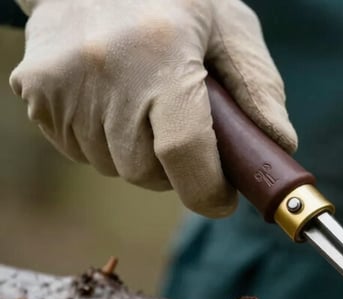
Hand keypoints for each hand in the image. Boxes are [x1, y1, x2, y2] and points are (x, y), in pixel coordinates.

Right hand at [10, 0, 296, 216]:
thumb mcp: (229, 27)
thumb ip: (259, 88)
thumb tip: (280, 147)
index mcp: (162, 50)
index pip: (184, 150)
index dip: (208, 191)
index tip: (223, 199)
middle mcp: (106, 67)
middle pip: (146, 170)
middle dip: (175, 170)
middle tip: (186, 136)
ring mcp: (62, 81)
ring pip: (112, 166)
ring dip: (138, 154)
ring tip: (147, 106)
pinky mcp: (34, 90)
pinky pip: (79, 150)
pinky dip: (104, 142)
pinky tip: (114, 100)